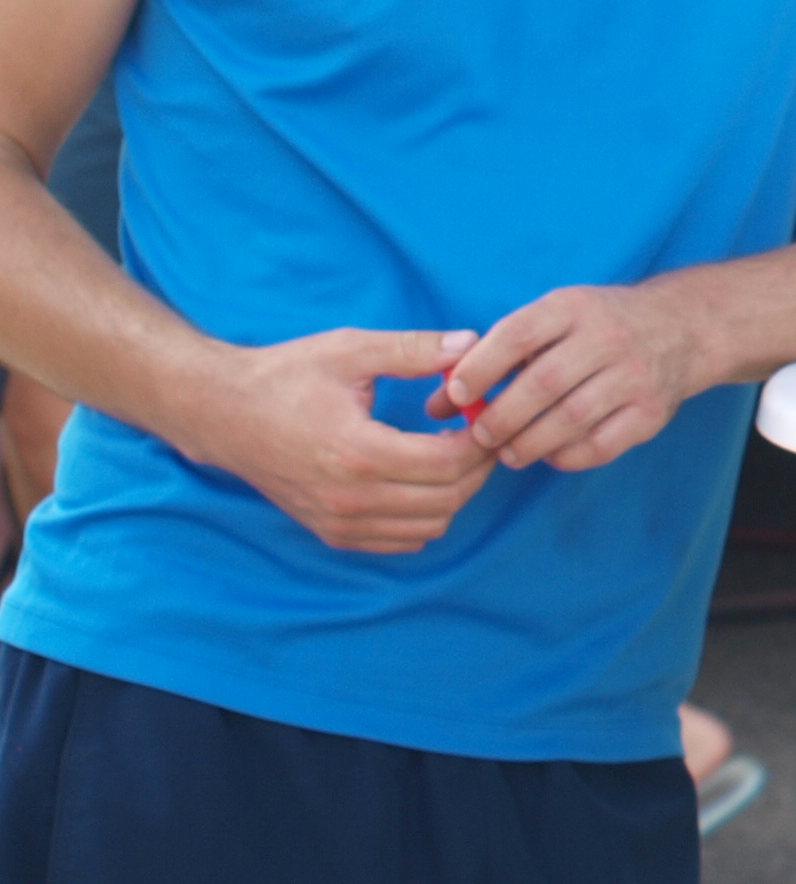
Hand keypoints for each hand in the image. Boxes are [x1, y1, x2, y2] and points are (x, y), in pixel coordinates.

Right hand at [182, 327, 497, 553]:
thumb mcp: (351, 350)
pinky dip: (425, 515)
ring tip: (452, 452)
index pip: (449, 463)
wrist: (222, 413)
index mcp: (358, 452)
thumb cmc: (285, 377)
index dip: (481, 441)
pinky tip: (422, 478)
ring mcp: (338, 521)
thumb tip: (470, 344)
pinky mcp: (330, 532)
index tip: (485, 414)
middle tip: (480, 433)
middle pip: (447, 499)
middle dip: (477, 467)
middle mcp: (349, 498)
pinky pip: (400, 540)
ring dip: (455, 492)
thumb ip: (414, 349)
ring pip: (430, 525)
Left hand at [434, 283, 710, 474]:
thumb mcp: (552, 319)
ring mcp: (635, 376)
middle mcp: (608, 337)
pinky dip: (567, 457)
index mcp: (574, 307)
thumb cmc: (596, 326)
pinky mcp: (652, 412)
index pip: (517, 335)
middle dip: (500, 418)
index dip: (479, 369)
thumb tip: (436, 405)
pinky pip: (601, 446)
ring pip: (570, 420)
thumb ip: (495, 357)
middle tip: (480, 436)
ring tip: (509, 452)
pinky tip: (550, 453)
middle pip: (542, 384)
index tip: (453, 395)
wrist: (682, 328)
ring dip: (528, 444)